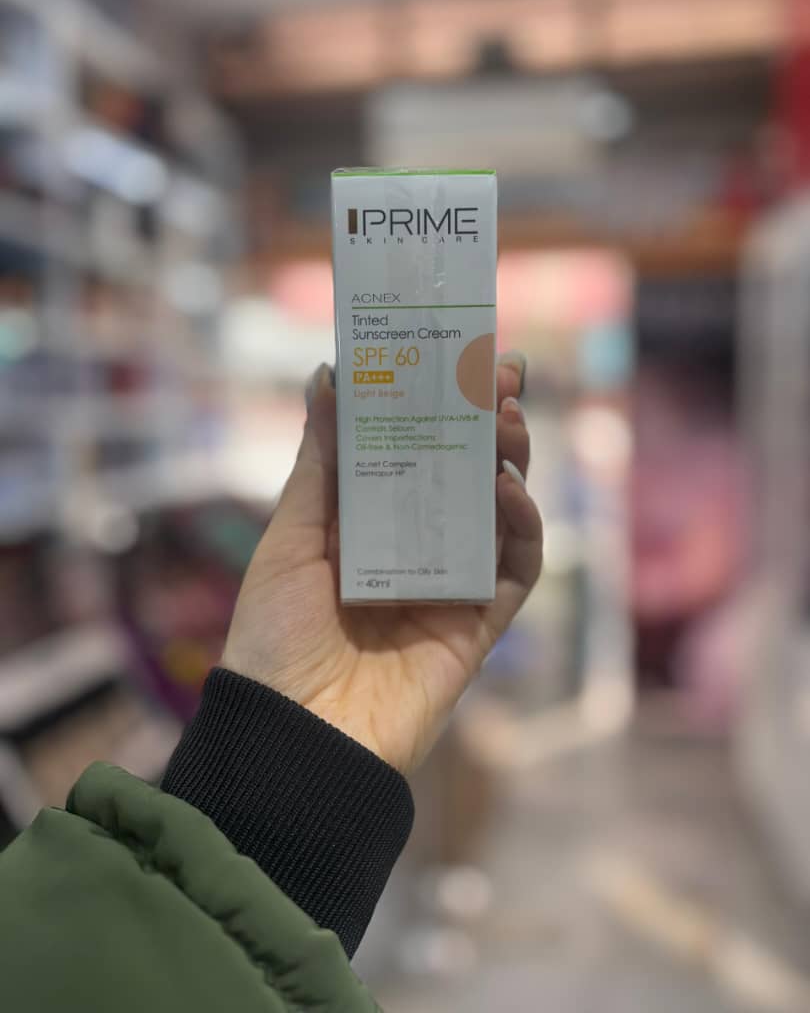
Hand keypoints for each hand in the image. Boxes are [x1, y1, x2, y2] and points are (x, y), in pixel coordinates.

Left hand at [222, 354, 542, 773]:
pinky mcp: (477, 626)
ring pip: (499, 513)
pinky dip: (522, 528)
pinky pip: (515, 570)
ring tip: (507, 418)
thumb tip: (327, 375)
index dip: (437, 406)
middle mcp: (414, 549)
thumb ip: (320, 462)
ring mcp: (450, 586)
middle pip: (464, 474)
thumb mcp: (290, 537)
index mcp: (367, 525)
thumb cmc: (276, 635)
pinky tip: (507, 489)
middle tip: (504, 373)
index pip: (413, 452)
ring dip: (511, 461)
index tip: (454, 354)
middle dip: (487, 422)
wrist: (294, 734)